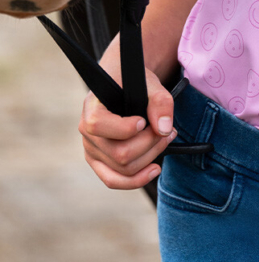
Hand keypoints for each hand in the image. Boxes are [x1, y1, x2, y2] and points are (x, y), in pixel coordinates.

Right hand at [79, 66, 176, 189]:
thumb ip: (160, 102)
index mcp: (91, 108)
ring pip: (122, 169)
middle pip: (120, 153)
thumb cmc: (133, 82)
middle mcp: (87, 134)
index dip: (125, 128)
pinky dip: (137, 179)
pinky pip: (114, 180)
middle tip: (168, 130)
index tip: (143, 121)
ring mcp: (92, 151)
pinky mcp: (101, 162)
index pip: (99, 126)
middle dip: (150, 143)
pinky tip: (155, 169)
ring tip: (166, 139)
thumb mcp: (148, 83)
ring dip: (151, 156)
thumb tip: (163, 129)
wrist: (122, 84)